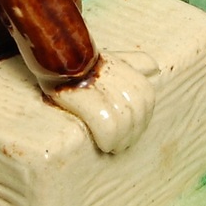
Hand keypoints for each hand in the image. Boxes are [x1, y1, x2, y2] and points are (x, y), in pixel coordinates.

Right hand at [42, 51, 157, 153]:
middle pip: (136, 109)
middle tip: (124, 144)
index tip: (135, 130)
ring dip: (122, 138)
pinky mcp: (80, 96)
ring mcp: (96, 84)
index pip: (146, 94)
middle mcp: (112, 73)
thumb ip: (133, 62)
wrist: (51, 59)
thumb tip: (155, 68)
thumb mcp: (109, 58)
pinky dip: (109, 137)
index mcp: (122, 66)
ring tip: (115, 146)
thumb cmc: (81, 65)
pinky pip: (106, 123)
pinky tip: (104, 145)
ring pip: (123, 118)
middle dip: (133, 131)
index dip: (144, 116)